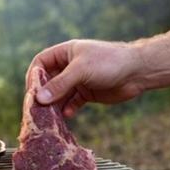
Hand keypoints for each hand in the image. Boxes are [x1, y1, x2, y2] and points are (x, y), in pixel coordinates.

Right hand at [26, 39, 145, 116]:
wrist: (137, 71)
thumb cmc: (109, 62)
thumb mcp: (81, 71)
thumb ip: (60, 85)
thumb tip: (39, 99)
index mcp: (65, 52)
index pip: (41, 62)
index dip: (34, 76)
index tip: (31, 92)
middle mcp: (69, 66)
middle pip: (48, 80)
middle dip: (43, 94)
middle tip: (37, 109)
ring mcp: (78, 80)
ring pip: (60, 94)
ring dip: (55, 104)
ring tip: (50, 116)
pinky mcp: (87, 93)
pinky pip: (72, 102)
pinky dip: (68, 109)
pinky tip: (68, 115)